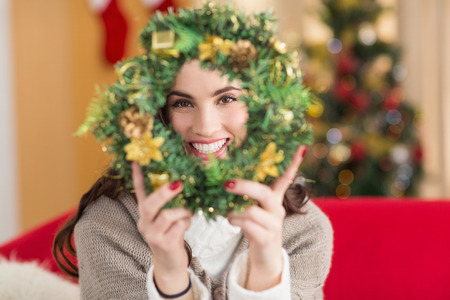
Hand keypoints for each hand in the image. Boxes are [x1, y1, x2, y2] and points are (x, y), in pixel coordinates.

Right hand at [132, 162, 192, 295]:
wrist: (169, 263)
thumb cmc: (171, 234)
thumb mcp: (168, 217)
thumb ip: (171, 202)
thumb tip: (183, 181)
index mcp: (145, 212)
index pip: (139, 190)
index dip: (138, 175)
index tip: (137, 159)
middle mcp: (144, 222)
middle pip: (149, 204)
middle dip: (164, 192)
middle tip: (178, 184)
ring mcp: (152, 234)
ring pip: (167, 215)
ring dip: (183, 210)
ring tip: (189, 210)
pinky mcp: (164, 244)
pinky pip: (178, 227)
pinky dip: (186, 222)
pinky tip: (187, 224)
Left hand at [226, 145, 306, 290]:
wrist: (265, 256)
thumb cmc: (256, 226)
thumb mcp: (253, 207)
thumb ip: (246, 194)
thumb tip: (226, 178)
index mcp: (275, 197)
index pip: (287, 177)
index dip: (293, 163)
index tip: (301, 147)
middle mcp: (278, 208)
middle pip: (264, 193)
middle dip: (244, 187)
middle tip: (227, 183)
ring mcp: (274, 224)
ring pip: (251, 211)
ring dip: (233, 210)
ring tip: (226, 211)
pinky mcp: (267, 238)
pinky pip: (247, 226)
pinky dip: (235, 221)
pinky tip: (231, 220)